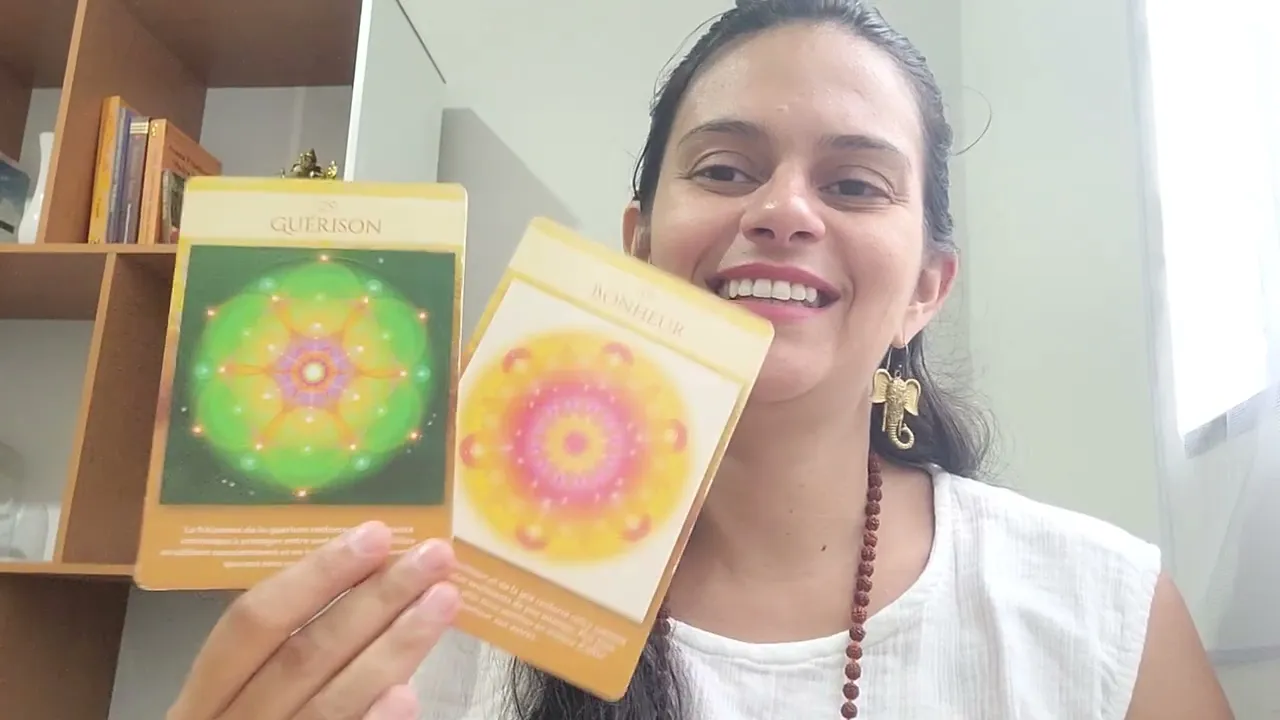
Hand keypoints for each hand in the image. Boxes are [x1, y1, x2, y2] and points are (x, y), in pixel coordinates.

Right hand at [167, 521, 460, 719]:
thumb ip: (289, 649)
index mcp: (203, 697)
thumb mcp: (242, 699)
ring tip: (444, 602)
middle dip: (375, 600)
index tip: (375, 533)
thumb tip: (367, 581)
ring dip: (394, 649)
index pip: (253, 622)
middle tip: (435, 556)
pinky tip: (409, 696)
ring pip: (330, 704)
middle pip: (303, 655)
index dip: (315, 574)